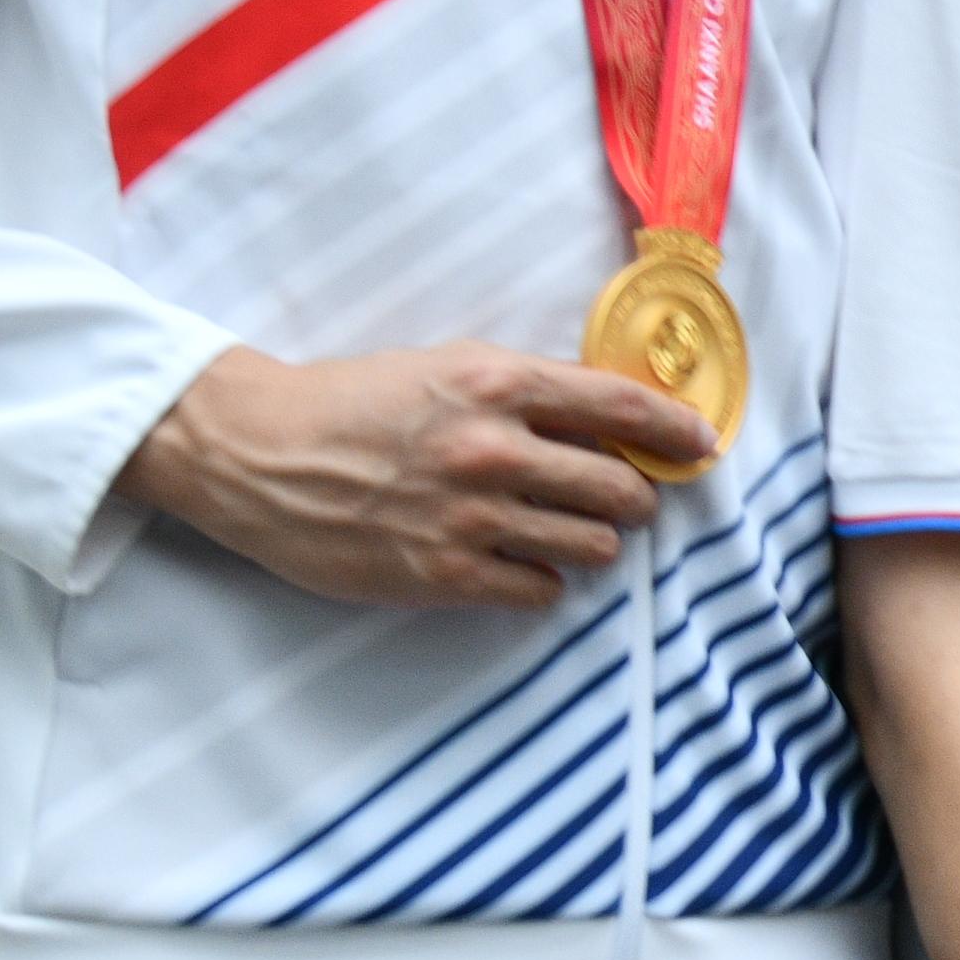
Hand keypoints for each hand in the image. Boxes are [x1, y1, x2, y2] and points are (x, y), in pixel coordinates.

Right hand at [116, 338, 698, 607]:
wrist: (258, 451)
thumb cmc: (352, 401)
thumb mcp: (447, 367)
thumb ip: (526, 389)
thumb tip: (608, 414)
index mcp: (499, 383)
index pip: (623, 409)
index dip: (677, 431)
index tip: (701, 445)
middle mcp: (494, 449)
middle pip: (621, 489)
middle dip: (633, 497)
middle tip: (620, 498)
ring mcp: (471, 517)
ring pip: (592, 547)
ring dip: (591, 543)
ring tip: (563, 531)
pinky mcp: (443, 575)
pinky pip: (540, 592)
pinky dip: (540, 581)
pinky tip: (515, 564)